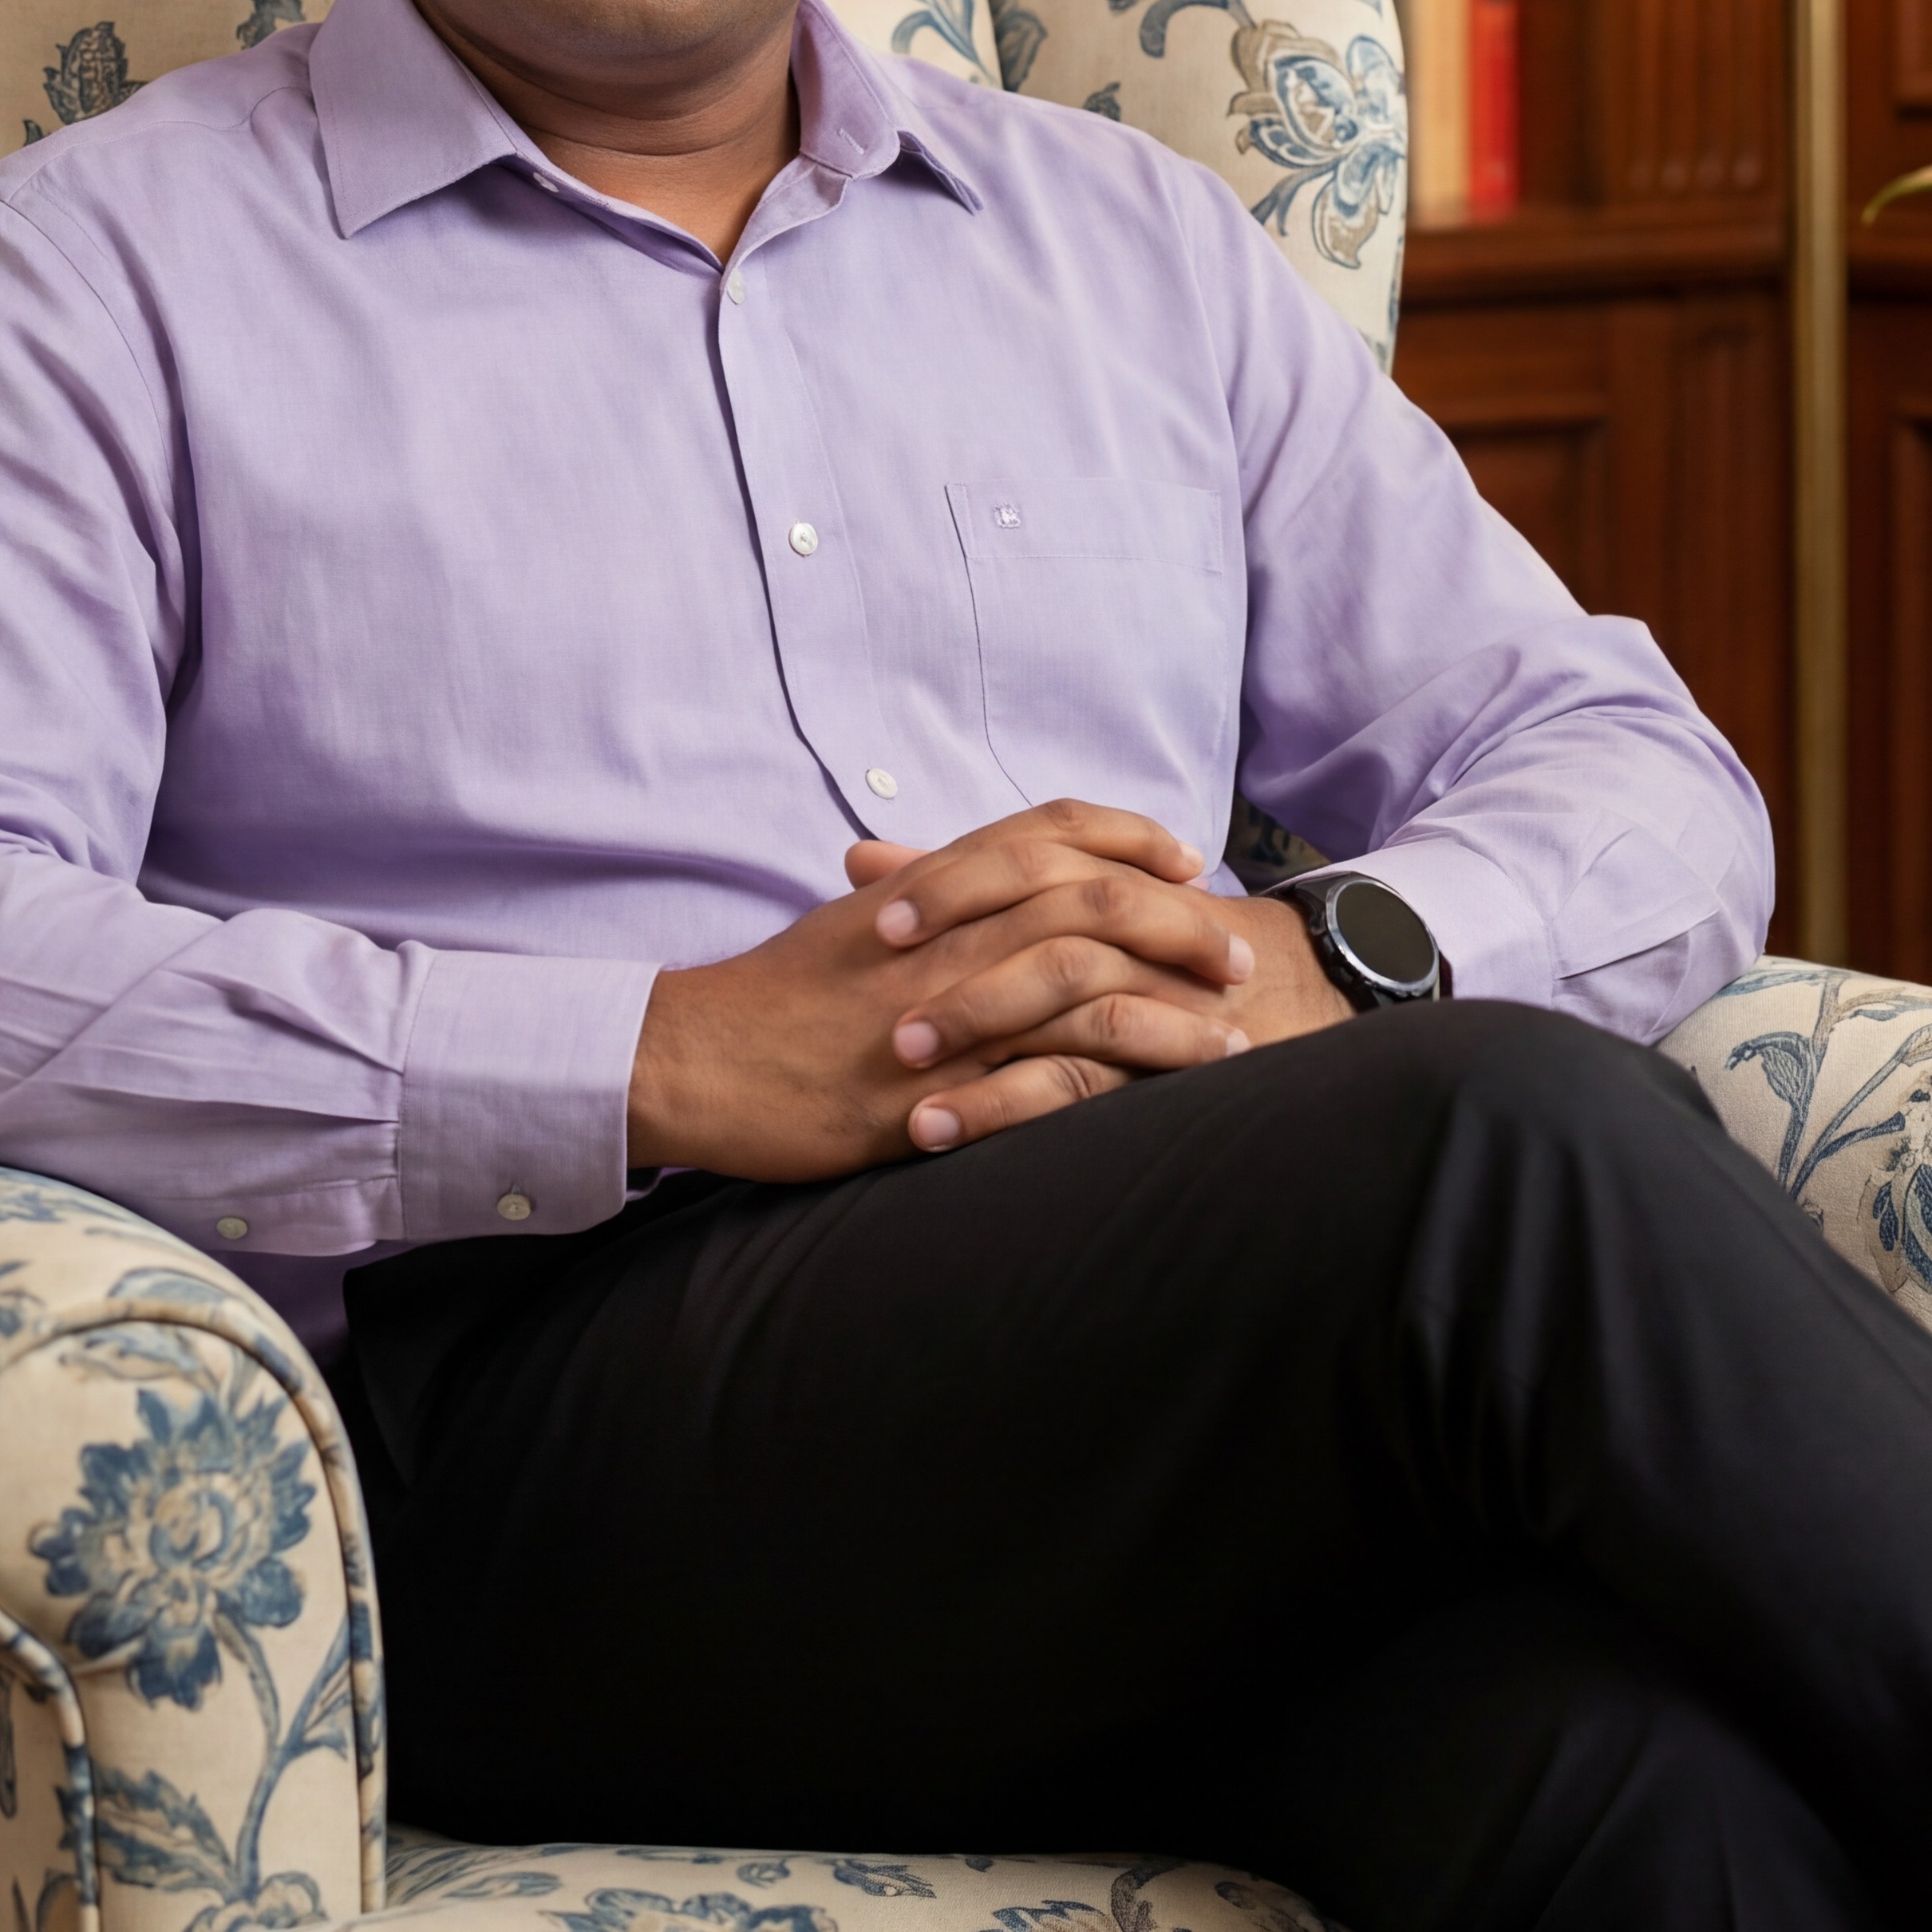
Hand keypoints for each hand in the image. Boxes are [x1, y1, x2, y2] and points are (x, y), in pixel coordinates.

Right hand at [626, 800, 1256, 1181]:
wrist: (695, 1059)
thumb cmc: (768, 998)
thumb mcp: (847, 926)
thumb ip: (917, 896)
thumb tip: (969, 881)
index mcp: (927, 884)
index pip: (1048, 829)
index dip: (1129, 836)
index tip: (1185, 859)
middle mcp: (944, 931)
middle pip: (1091, 899)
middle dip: (1179, 923)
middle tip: (1235, 951)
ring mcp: (944, 1006)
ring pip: (1087, 984)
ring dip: (1173, 1010)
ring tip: (1232, 1038)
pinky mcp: (939, 1085)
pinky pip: (1050, 1075)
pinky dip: (1121, 1082)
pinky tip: (1167, 1102)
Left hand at [871, 821, 1354, 1149]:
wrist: (1273, 998)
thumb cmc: (1139, 950)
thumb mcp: (1057, 905)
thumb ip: (958, 884)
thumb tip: (863, 859)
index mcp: (1097, 878)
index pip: (1026, 856)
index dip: (952, 879)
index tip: (876, 911)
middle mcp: (1129, 926)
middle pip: (1043, 915)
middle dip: (957, 951)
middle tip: (878, 978)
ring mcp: (1149, 993)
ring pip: (1064, 996)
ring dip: (977, 1029)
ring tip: (901, 1069)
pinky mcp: (1154, 1067)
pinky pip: (1076, 1085)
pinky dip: (1001, 1107)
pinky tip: (934, 1131)